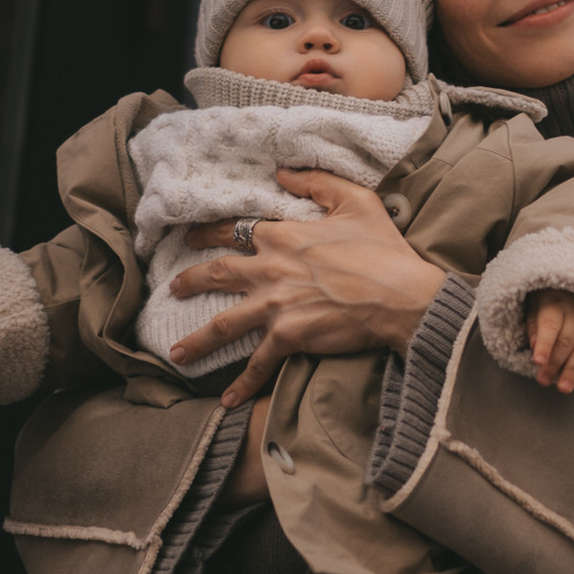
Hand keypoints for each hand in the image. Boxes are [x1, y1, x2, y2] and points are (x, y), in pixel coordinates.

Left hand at [168, 170, 448, 406]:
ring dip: (197, 340)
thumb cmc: (382, 249)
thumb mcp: (355, 201)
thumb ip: (316, 182)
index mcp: (283, 235)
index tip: (190, 236)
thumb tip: (282, 173)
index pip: (235, 230)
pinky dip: (242, 384)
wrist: (401, 296)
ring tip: (176, 352)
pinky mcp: (288, 336)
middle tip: (173, 287)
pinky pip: (258, 362)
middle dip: (189, 280)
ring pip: (223, 324)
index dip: (209, 232)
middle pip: (217, 273)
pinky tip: (227, 400)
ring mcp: (275, 305)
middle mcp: (270, 269)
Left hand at [526, 290, 573, 392]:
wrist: (573, 285)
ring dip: (573, 369)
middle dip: (555, 363)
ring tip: (564, 387)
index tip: (538, 362)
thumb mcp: (534, 307)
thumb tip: (535, 346)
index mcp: (555, 303)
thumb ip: (534, 327)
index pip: (550, 326)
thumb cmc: (547, 300)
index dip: (545, 344)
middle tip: (543, 380)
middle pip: (567, 340)